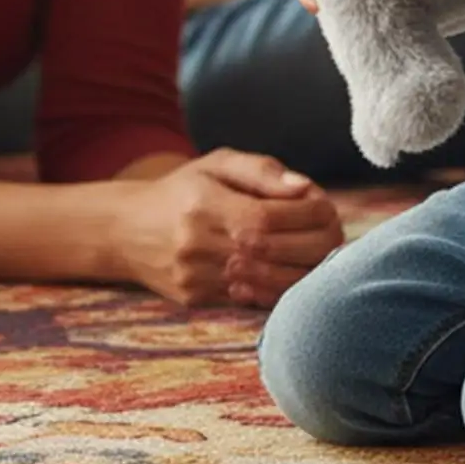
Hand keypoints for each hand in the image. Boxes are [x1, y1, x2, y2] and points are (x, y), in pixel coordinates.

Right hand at [114, 148, 343, 307]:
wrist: (127, 230)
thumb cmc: (184, 188)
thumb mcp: (218, 163)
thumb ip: (263, 171)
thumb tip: (305, 188)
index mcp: (204, 205)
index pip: (266, 218)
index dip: (304, 215)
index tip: (326, 206)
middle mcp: (196, 245)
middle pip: (269, 253)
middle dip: (313, 245)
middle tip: (336, 234)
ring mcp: (194, 278)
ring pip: (263, 283)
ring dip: (304, 272)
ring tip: (325, 255)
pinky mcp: (195, 300)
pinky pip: (248, 299)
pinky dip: (279, 288)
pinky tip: (297, 273)